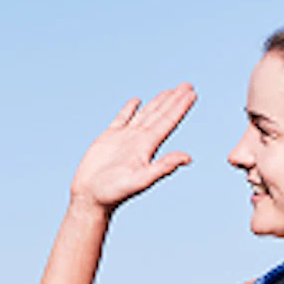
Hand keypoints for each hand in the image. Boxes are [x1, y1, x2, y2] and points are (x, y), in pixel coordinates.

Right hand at [70, 84, 195, 209]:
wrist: (90, 198)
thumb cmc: (114, 193)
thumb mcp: (141, 180)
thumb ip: (163, 167)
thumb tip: (188, 158)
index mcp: (148, 147)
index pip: (168, 122)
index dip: (180, 107)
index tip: (192, 93)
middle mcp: (139, 140)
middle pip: (160, 114)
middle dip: (174, 100)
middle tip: (187, 85)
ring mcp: (124, 138)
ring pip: (144, 114)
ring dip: (158, 102)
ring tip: (170, 91)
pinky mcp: (108, 138)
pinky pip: (121, 118)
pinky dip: (129, 109)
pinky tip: (136, 101)